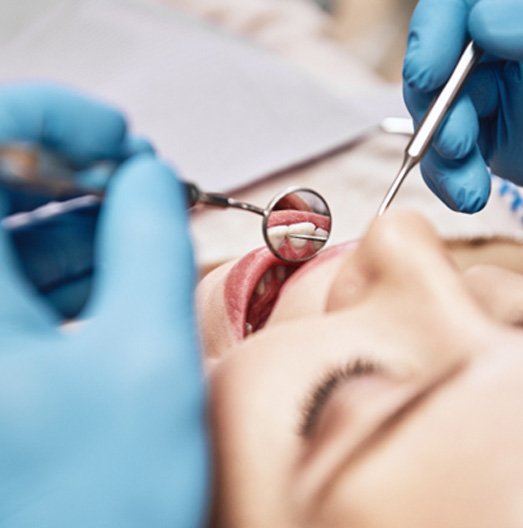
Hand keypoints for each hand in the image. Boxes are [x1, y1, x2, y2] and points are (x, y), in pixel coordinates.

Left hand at [0, 154, 208, 526]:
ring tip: (143, 223)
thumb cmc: (97, 510)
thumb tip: (151, 178)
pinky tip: (117, 266)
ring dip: (77, 214)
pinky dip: (67, 258)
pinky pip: (13, 277)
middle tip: (142, 179)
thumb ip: (152, 241)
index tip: (118, 135)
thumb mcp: (147, 355)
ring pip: (7, 231)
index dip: (51, 116)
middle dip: (73, 167)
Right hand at [403, 0, 522, 211]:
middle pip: (439, 66)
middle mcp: (501, 49)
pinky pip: (445, 153)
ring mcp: (490, 93)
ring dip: (442, 156)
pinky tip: (466, 194)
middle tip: (457, 144)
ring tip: (468, 188)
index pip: (459, 6)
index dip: (433, 35)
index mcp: (515, 19)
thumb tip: (485, 17)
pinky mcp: (483, 134)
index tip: (428, 75)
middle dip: (439, 111)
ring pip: (436, 116)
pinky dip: (449, 177)